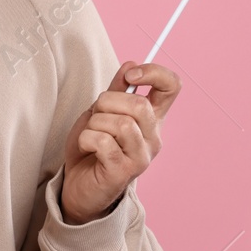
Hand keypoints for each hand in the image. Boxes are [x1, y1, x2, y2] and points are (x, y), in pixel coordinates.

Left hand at [58, 61, 180, 223]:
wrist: (78, 186)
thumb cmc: (92, 148)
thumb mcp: (101, 113)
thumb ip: (116, 91)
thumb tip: (130, 64)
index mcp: (151, 119)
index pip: (172, 87)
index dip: (154, 73)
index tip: (130, 76)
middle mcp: (153, 138)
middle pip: (140, 105)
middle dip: (107, 102)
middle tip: (96, 114)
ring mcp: (141, 157)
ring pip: (121, 124)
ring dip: (95, 123)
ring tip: (90, 134)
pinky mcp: (124, 172)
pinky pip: (104, 142)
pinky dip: (87, 139)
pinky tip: (87, 147)